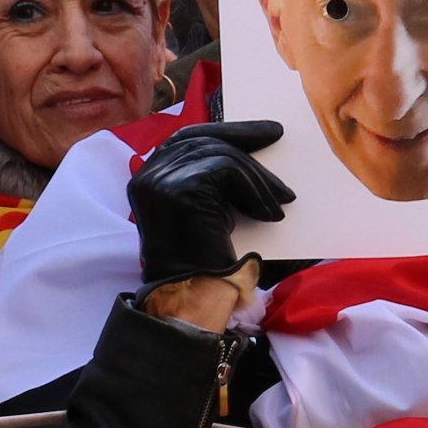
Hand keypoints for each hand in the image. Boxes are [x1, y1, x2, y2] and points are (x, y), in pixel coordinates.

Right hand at [130, 118, 288, 299]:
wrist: (193, 297)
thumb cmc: (204, 264)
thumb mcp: (205, 211)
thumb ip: (211, 182)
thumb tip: (249, 154)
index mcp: (148, 179)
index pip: (186, 139)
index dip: (223, 131)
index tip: (257, 132)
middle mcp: (147, 175)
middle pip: (202, 139)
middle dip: (244, 137)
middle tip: (276, 135)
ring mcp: (159, 180)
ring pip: (220, 154)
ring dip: (258, 177)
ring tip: (281, 200)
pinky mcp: (179, 189)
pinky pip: (227, 170)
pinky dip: (255, 189)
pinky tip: (270, 213)